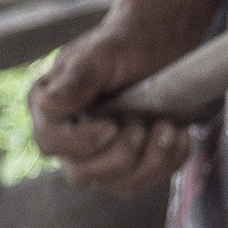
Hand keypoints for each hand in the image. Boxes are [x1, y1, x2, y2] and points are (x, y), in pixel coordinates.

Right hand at [28, 21, 194, 195]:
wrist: (163, 42)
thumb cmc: (126, 43)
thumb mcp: (101, 52)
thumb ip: (76, 77)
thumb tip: (48, 104)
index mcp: (52, 109)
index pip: (49, 143)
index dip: (79, 142)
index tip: (111, 126)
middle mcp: (72, 137)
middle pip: (81, 174)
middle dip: (119, 156)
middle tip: (141, 126)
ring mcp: (104, 154)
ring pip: (119, 184)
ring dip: (150, 160)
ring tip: (168, 126)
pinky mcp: (135, 161)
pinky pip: (149, 179)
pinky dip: (170, 160)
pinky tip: (180, 132)